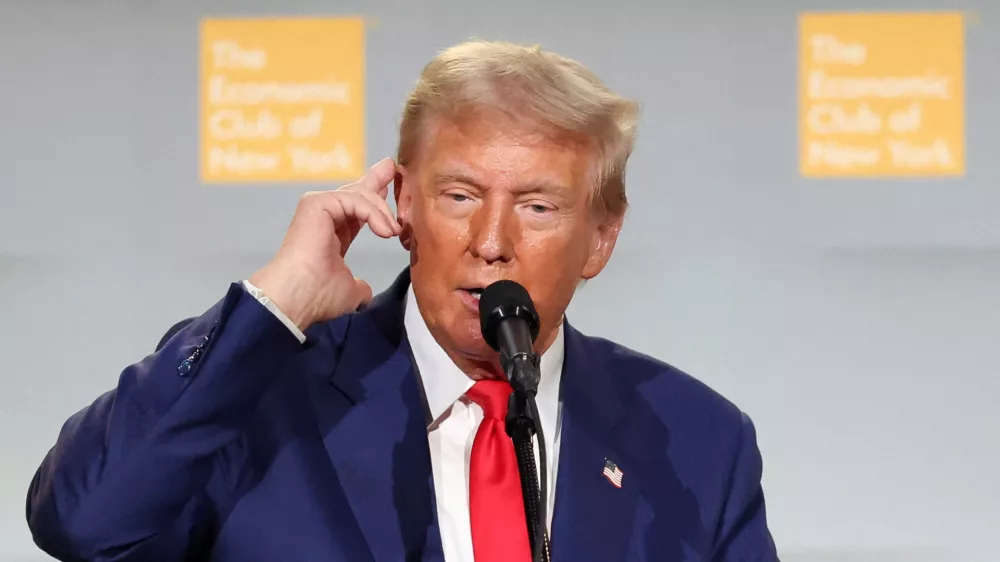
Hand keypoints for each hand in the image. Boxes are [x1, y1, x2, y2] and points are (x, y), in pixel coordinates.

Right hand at [248, 157, 400, 330]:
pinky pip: (355, 200)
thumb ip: (359, 285)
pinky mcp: (316, 203)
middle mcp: (324, 216)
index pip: (357, 211)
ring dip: (382, 213)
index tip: (388, 187)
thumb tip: (364, 291)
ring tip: (393, 232)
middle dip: (376, 180)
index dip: (375, 201)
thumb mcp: (350, 289)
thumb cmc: (318, 296)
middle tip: (391, 167)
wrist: (299, 297)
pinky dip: (373, 214)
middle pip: (356, 191)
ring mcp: (318, 207)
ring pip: (360, 196)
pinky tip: (385, 231)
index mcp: (332, 233)